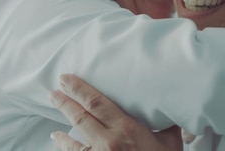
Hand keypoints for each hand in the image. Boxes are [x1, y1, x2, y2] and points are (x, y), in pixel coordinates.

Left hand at [49, 74, 182, 150]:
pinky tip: (57, 137)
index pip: (96, 103)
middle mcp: (108, 141)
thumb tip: (169, 108)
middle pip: (81, 115)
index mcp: (126, 129)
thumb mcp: (170, 142)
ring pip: (73, 135)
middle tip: (55, 88)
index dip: (79, 89)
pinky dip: (64, 143)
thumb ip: (167, 124)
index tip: (67, 79)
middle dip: (65, 100)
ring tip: (54, 103)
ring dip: (63, 118)